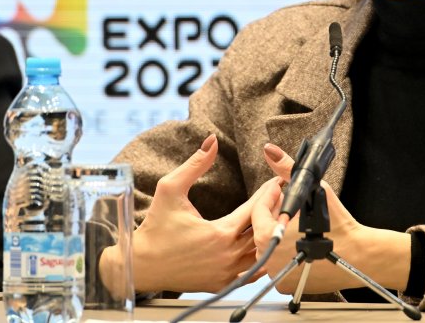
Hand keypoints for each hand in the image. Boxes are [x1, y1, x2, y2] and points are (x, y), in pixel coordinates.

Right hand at [126, 134, 274, 292]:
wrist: (141, 266)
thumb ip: (195, 164)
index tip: (276, 180)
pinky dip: (261, 257)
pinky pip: (253, 271)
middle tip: (283, 194)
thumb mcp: (170, 189)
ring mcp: (227, 273)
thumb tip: (211, 141)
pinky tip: (263, 243)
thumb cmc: (155, 228)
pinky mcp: (223, 284)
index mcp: (220, 233)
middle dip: (274, 210)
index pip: (255, 209)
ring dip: (269, 233)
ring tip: (277, 216)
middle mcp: (228, 256)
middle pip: (263, 229)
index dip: (268, 193)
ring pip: (261, 252)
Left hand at [250, 143, 410, 294]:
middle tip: (293, 204)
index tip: (281, 189)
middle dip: (276, 214)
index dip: (270, 196)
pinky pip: (280, 265)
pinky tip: (302, 243)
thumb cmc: (336, 224)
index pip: (258, 210)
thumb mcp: (311, 190)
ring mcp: (276, 274)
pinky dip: (288, 254)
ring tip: (299, 224)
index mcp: (267, 235)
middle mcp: (268, 258)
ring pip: (271, 247)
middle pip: (263, 229)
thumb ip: (287, 170)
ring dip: (281, 234)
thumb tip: (270, 151)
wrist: (357, 255)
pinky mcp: (287, 285)